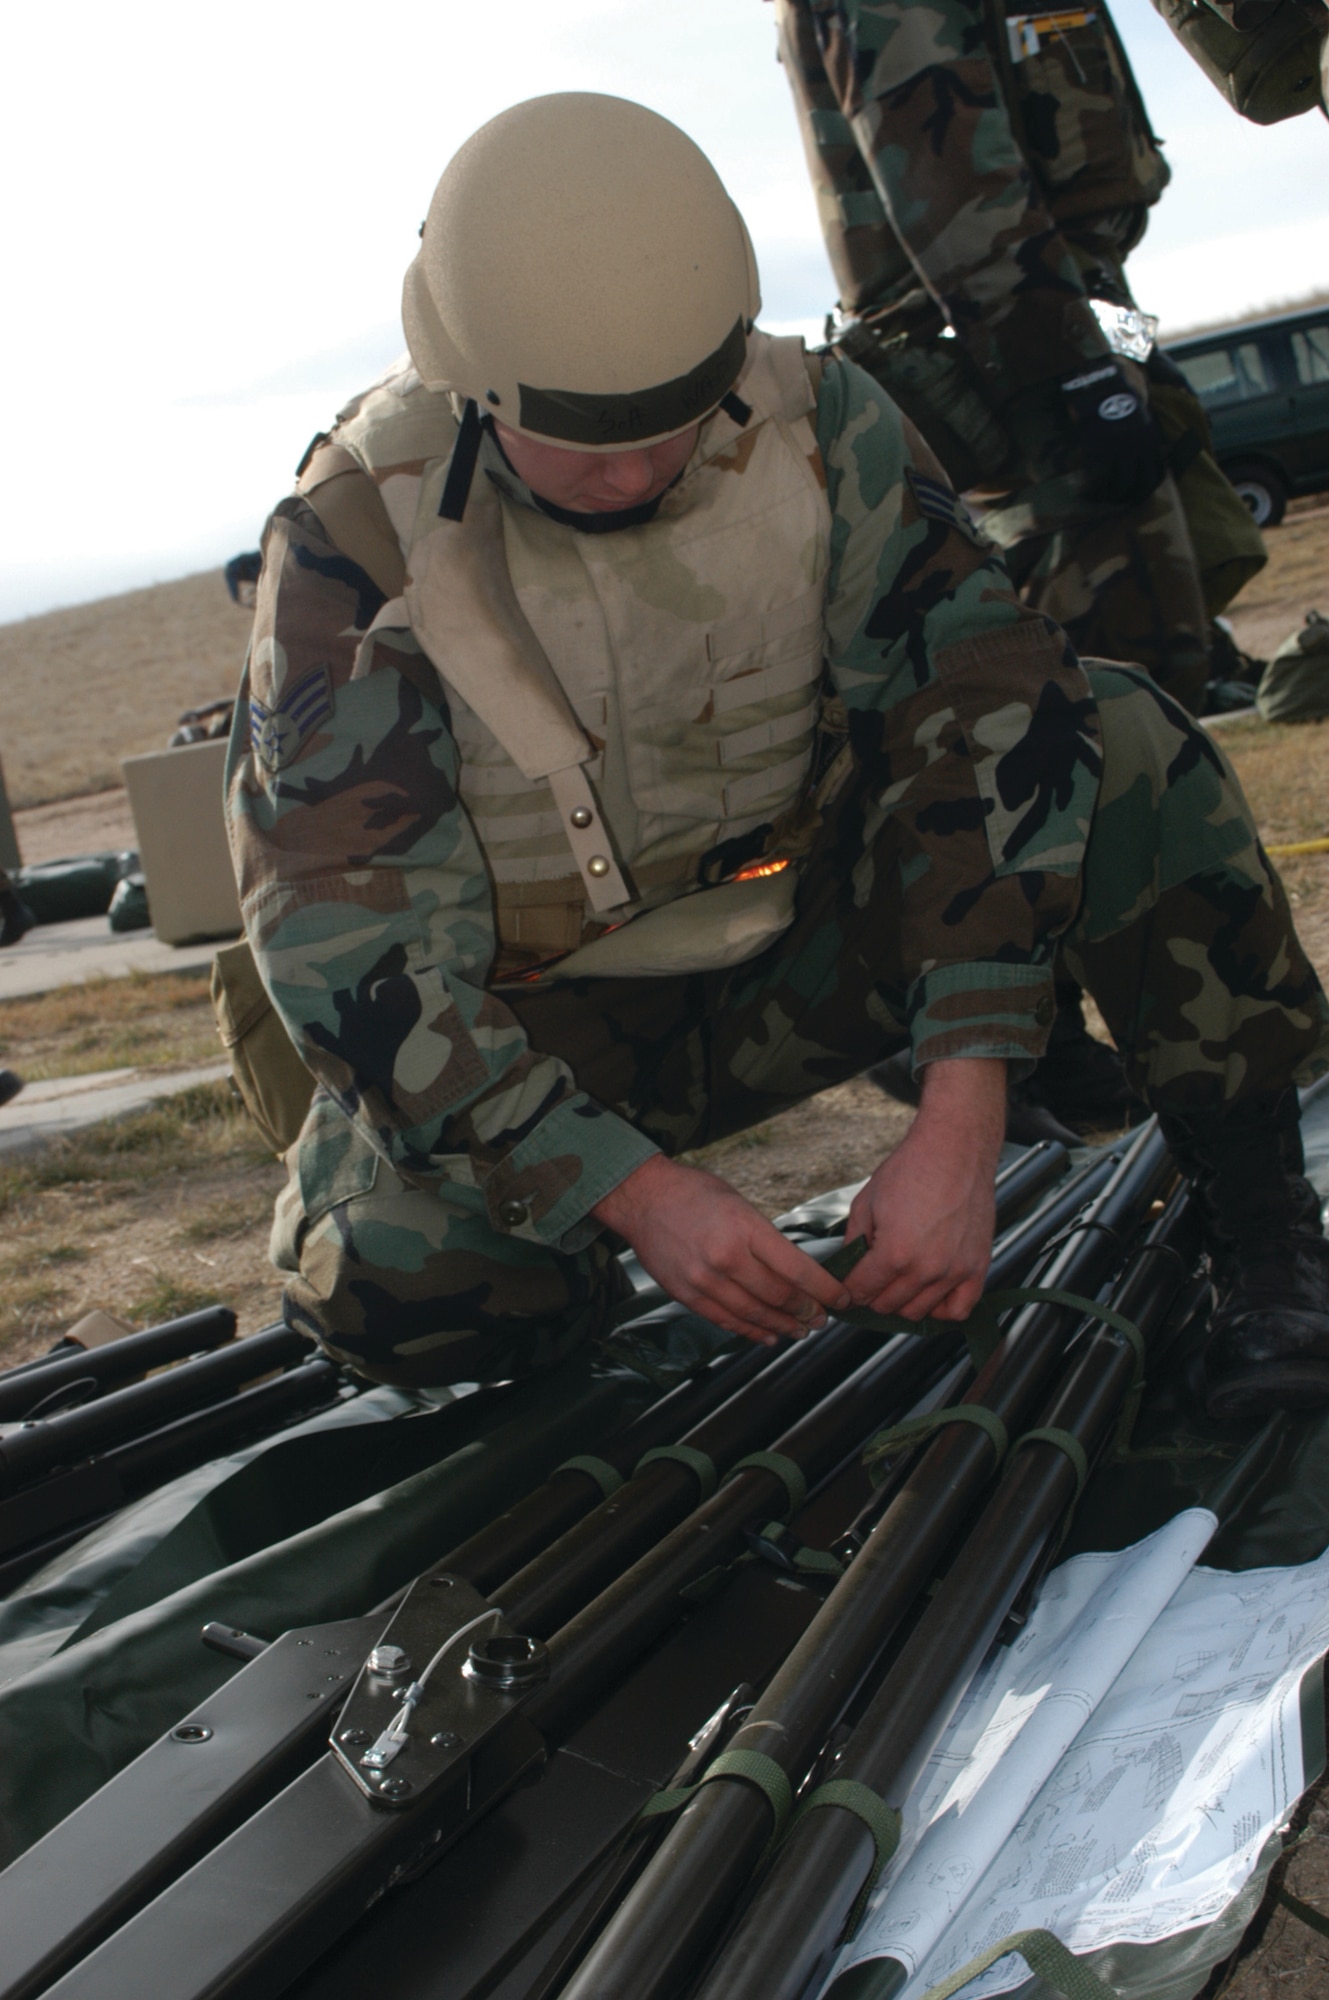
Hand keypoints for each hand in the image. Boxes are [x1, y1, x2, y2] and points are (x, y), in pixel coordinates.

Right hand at [592, 1154, 852, 1345]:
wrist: (643, 1198)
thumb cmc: (695, 1193)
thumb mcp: (740, 1204)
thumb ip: (766, 1238)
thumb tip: (798, 1272)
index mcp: (745, 1228)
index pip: (797, 1269)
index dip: (825, 1290)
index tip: (842, 1298)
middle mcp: (726, 1257)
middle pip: (779, 1296)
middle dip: (808, 1311)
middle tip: (823, 1318)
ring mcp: (704, 1279)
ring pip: (755, 1314)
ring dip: (783, 1326)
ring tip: (801, 1331)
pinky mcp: (687, 1294)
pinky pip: (727, 1321)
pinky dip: (752, 1332)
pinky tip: (769, 1335)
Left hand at [843, 1058, 1006, 1323]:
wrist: (955, 1149)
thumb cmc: (912, 1169)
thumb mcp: (867, 1201)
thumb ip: (854, 1241)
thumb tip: (847, 1268)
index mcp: (894, 1253)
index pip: (861, 1292)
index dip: (849, 1289)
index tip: (848, 1283)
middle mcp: (926, 1269)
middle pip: (887, 1306)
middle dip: (872, 1294)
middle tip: (871, 1278)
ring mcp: (955, 1271)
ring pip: (918, 1312)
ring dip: (902, 1302)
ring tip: (898, 1281)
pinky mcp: (978, 1267)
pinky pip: (959, 1310)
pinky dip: (942, 1309)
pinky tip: (930, 1293)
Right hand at [1060, 363, 1165, 507]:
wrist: (1104, 378)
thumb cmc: (1118, 395)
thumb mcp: (1138, 414)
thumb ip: (1141, 435)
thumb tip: (1137, 454)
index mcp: (1150, 438)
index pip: (1155, 475)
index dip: (1145, 491)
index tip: (1133, 497)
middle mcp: (1139, 445)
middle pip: (1138, 485)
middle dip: (1125, 499)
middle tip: (1112, 503)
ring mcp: (1120, 446)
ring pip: (1120, 484)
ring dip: (1108, 496)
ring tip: (1095, 497)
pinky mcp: (1101, 445)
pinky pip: (1100, 475)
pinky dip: (1093, 487)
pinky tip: (1084, 488)